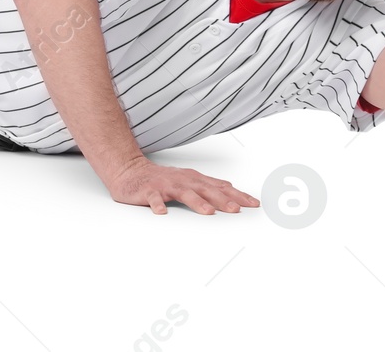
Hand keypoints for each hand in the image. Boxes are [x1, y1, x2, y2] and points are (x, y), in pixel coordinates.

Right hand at [104, 156, 260, 214]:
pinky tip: (162, 213)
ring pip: (184, 193)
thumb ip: (207, 185)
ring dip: (197, 202)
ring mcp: (166, 185)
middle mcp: (183, 180)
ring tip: (208, 212)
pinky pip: (153, 199)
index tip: (254, 204)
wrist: (130, 171)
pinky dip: (158, 206)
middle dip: (223, 200)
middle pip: (206, 190)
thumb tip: (230, 187)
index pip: (221, 187)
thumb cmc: (161, 179)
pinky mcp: (149, 191)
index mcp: (194, 179)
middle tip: (237, 210)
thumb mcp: (188, 180)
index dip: (238, 195)